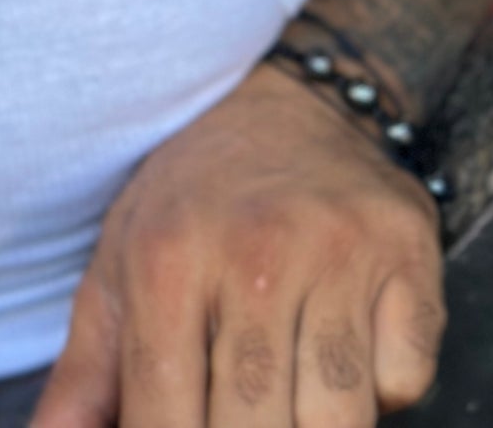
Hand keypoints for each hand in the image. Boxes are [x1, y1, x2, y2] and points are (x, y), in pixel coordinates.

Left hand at [31, 62, 445, 427]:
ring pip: (338, 422)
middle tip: (238, 415)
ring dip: (315, 427)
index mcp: (166, 261)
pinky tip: (347, 352)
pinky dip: (381, 390)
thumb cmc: (192, 199)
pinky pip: (404, 380)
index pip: (163, 421)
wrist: (287, 98)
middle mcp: (253, 254)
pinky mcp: (406, 254)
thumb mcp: (120, 266)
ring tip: (286, 394)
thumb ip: (86, 374)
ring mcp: (336, 253)